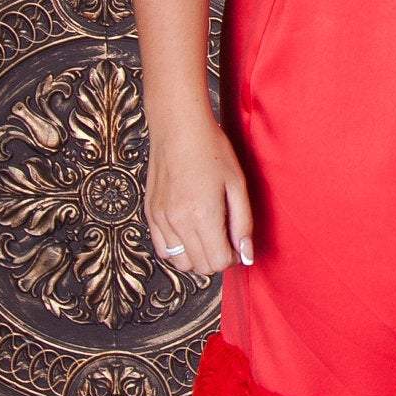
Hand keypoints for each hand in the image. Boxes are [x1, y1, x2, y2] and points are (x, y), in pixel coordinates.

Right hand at [146, 110, 255, 273]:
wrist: (179, 128)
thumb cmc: (212, 151)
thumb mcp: (237, 185)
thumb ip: (242, 223)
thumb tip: (246, 256)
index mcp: (203, 215)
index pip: (218, 262)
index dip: (233, 257)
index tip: (237, 243)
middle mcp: (178, 222)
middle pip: (200, 267)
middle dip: (217, 258)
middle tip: (225, 237)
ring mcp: (161, 219)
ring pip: (180, 263)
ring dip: (197, 256)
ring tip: (207, 233)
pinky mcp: (150, 214)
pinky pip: (163, 250)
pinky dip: (178, 249)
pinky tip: (190, 231)